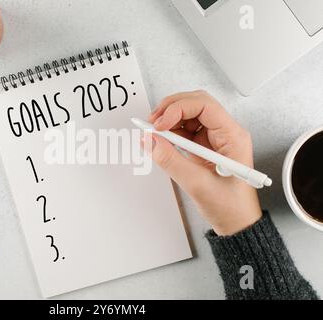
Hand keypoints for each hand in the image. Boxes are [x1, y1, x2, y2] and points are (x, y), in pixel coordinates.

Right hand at [144, 90, 261, 235]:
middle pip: (196, 104)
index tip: (160, 123)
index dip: (179, 109)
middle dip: (171, 108)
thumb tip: (150, 140)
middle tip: (152, 122)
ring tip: (153, 130)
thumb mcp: (197, 184)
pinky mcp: (203, 147)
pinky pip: (184, 130)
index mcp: (232, 137)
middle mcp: (224, 133)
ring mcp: (213, 139)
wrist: (236, 223)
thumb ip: (171, 161)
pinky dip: (170, 131)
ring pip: (188, 114)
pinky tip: (160, 138)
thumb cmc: (229, 206)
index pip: (205, 106)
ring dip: (169, 118)